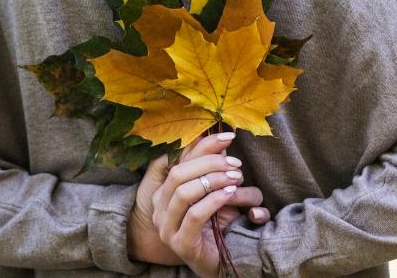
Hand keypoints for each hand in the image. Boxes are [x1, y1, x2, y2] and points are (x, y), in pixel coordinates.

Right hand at [151, 132, 264, 277]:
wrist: (219, 261)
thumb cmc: (217, 223)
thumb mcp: (216, 191)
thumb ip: (214, 169)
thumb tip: (221, 138)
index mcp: (165, 190)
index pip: (181, 159)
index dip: (204, 145)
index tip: (229, 136)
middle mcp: (160, 207)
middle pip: (179, 173)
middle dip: (210, 163)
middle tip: (235, 164)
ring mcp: (166, 226)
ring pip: (184, 192)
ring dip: (213, 180)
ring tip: (236, 178)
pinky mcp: (180, 243)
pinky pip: (194, 215)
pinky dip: (214, 200)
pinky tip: (230, 194)